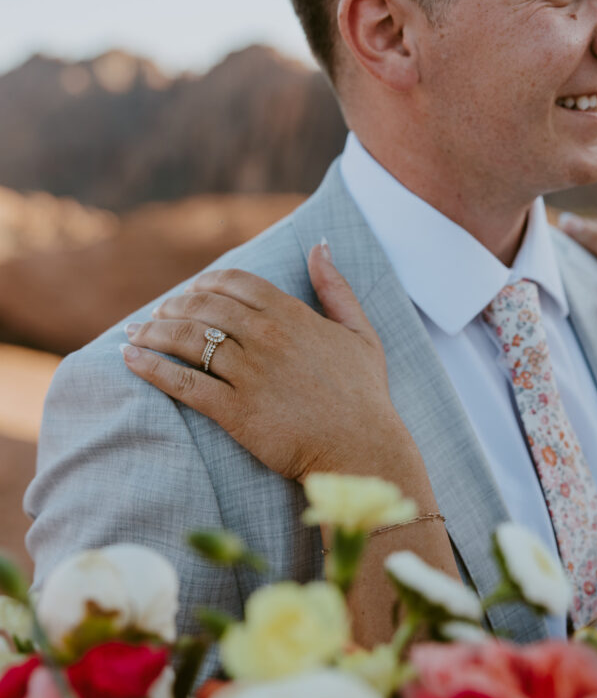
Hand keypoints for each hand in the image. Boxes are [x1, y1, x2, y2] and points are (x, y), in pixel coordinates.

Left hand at [121, 244, 430, 501]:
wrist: (361, 451)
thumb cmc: (364, 394)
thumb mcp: (359, 333)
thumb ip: (336, 287)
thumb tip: (319, 246)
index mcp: (292, 315)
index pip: (234, 282)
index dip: (205, 282)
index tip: (191, 292)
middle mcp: (267, 338)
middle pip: (204, 306)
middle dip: (173, 305)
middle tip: (158, 314)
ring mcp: (250, 374)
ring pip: (188, 340)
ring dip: (153, 332)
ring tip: (135, 333)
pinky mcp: (235, 411)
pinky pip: (183, 383)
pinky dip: (151, 368)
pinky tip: (131, 360)